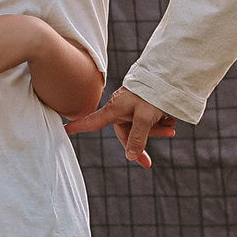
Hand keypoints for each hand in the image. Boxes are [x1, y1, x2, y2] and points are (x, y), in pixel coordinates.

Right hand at [64, 87, 178, 168]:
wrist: (168, 73)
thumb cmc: (152, 93)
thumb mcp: (145, 118)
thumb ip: (137, 138)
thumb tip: (130, 156)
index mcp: (114, 109)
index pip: (92, 121)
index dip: (79, 127)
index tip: (65, 129)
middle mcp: (120, 109)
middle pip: (125, 133)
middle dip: (140, 144)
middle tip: (148, 163)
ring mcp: (131, 106)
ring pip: (140, 127)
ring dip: (156, 130)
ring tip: (171, 127)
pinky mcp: (141, 104)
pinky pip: (147, 119)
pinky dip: (159, 122)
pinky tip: (171, 121)